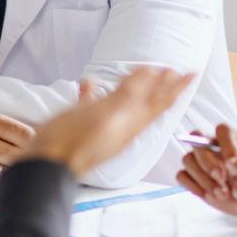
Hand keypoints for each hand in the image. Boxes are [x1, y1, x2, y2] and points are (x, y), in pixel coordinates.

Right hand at [0, 112, 34, 196]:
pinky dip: (9, 186)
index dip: (37, 143)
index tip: (40, 147)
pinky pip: (1, 188)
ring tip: (25, 173)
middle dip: (30, 160)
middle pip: (20, 155)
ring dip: (21, 174)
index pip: (26, 135)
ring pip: (12, 172)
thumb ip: (16, 130)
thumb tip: (49, 141)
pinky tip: (12, 183)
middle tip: (37, 163)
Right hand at [21, 68, 193, 175]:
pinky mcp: (80, 126)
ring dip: (134, 87)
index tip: (191, 72)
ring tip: (141, 72)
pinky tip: (89, 82)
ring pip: (123, 104)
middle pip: (148, 103)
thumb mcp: (107, 115)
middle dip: (162, 87)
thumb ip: (129, 95)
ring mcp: (100, 126)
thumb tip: (151, 73)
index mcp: (130, 123)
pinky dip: (93, 92)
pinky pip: (91, 104)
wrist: (45, 166)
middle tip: (174, 71)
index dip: (176, 87)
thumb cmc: (74, 141)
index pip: (161, 102)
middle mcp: (120, 125)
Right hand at [178, 123, 236, 214]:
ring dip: (203, 178)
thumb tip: (227, 162)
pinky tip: (208, 195)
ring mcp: (196, 159)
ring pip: (188, 159)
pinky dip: (193, 186)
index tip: (231, 162)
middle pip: (198, 142)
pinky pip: (181, 175)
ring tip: (221, 193)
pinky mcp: (189, 175)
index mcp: (230, 138)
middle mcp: (210, 144)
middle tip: (221, 178)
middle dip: (208, 162)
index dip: (225, 144)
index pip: (223, 130)